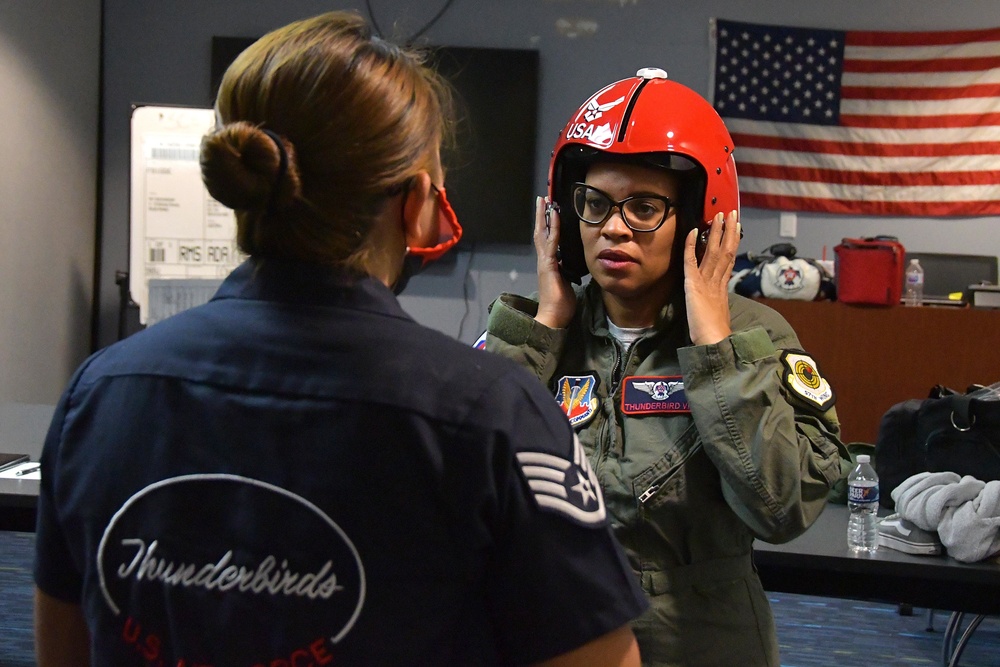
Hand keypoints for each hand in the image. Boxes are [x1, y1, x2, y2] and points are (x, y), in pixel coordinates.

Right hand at [533, 196, 576, 328]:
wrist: (553, 318)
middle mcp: (544, 261)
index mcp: (549, 265)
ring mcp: (545, 262)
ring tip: (545, 202)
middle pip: (541, 233)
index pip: (547, 240)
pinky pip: (551, 243)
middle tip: (542, 199)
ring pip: (543, 234)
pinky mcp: (548, 266)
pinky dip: (553, 228)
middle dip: (542, 216)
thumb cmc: (561, 305)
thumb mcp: (567, 284)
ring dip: (544, 216)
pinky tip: (554, 216)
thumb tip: (573, 267)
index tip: (550, 211)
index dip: (548, 225)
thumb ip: (568, 273)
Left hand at [683, 210, 739, 345]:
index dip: (732, 242)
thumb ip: (717, 305)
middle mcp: (717, 281)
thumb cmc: (714, 335)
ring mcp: (707, 281)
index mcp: (722, 288)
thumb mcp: (717, 316)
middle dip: (729, 230)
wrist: (714, 342)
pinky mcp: (693, 285)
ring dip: (716, 232)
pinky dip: (692, 246)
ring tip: (719, 215)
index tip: (735, 228)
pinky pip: (692, 261)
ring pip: (714, 251)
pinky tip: (694, 231)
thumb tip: (718, 303)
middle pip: (726, 250)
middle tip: (731, 213)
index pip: (728, 260)